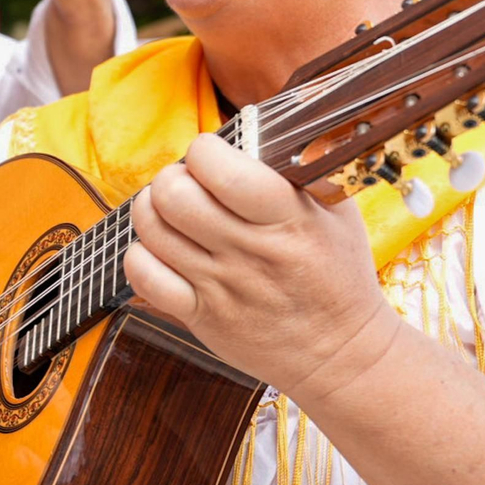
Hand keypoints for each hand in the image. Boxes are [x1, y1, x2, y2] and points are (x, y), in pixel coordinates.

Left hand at [122, 134, 401, 405]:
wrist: (342, 354)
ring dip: (153, 210)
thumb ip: (297, 171)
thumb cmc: (337, 275)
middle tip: (187, 183)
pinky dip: (141, 255)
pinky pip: (144, 276)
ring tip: (172, 211)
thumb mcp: (337, 214)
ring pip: (153, 230)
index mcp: (288, 220)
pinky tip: (162, 249)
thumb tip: (255, 129)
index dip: (204, 151)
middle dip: (172, 177)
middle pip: (174, 196)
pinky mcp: (201, 317)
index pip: (222, 171)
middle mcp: (250, 252)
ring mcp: (221, 287)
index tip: (211, 154)